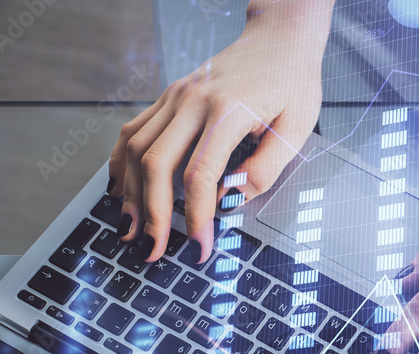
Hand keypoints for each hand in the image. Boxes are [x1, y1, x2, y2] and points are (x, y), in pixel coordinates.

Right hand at [108, 0, 333, 263]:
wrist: (280, 37)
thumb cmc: (293, 81)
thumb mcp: (296, 129)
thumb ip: (263, 170)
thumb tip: (230, 203)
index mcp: (228, 110)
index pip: (200, 174)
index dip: (196, 217)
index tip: (200, 248)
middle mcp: (193, 100)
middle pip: (156, 164)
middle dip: (152, 214)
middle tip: (155, 250)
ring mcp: (175, 95)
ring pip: (135, 148)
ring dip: (130, 194)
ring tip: (132, 230)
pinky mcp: (168, 96)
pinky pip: (133, 132)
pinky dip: (123, 164)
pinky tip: (122, 191)